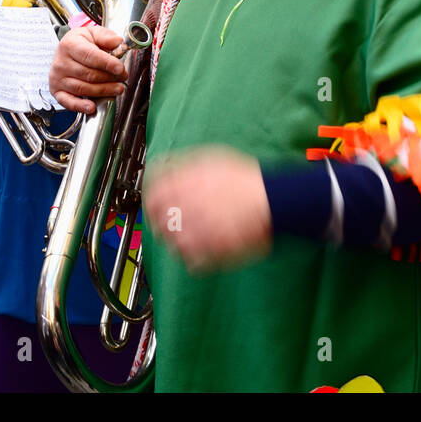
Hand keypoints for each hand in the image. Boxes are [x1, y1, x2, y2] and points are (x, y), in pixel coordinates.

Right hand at [49, 26, 126, 114]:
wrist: (65, 50)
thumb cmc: (81, 42)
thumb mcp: (93, 33)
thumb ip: (106, 36)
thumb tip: (118, 41)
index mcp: (70, 45)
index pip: (90, 56)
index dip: (107, 63)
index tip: (120, 68)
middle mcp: (61, 62)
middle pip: (88, 74)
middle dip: (110, 77)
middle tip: (123, 77)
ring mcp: (57, 78)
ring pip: (82, 88)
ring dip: (103, 91)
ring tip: (118, 89)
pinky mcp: (56, 90)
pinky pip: (67, 101)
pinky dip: (80, 106)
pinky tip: (92, 107)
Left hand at [144, 146, 272, 271]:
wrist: (269, 200)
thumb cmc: (243, 178)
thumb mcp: (207, 158)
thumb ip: (179, 165)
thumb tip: (161, 167)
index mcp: (177, 188)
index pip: (151, 199)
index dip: (154, 203)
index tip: (160, 207)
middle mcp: (179, 212)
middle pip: (159, 224)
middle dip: (169, 223)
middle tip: (184, 220)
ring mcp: (192, 236)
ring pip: (174, 245)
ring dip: (183, 240)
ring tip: (201, 233)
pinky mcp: (207, 255)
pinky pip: (192, 263)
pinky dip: (199, 257)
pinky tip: (210, 246)